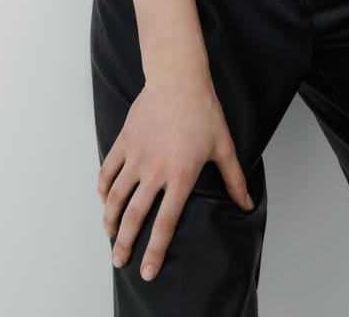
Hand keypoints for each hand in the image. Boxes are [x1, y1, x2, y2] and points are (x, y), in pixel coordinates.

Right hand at [97, 73, 253, 279]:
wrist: (179, 79)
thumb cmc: (204, 111)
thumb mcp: (224, 146)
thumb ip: (234, 179)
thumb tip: (246, 204)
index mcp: (180, 175)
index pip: (165, 223)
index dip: (155, 250)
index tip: (148, 270)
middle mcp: (155, 170)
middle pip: (134, 216)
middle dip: (125, 244)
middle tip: (120, 262)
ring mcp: (136, 155)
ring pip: (115, 197)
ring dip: (109, 220)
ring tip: (110, 236)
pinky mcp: (124, 141)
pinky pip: (107, 171)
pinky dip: (102, 189)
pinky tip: (105, 201)